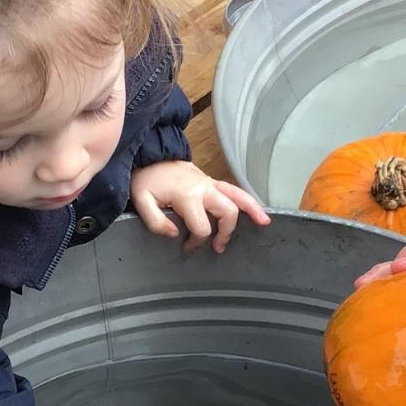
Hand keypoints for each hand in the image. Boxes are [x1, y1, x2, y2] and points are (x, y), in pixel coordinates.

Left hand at [130, 161, 271, 252]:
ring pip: (238, 197)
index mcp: (187, 195)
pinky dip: (249, 201)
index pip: (202, 227)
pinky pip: (235, 191)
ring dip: (252, 211)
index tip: (187, 247)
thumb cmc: (146, 180)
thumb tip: (175, 234)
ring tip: (264, 224)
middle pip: (228, 212)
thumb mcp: (141, 201)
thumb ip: (155, 221)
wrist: (150, 157)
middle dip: (225, 233)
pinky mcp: (213, 182)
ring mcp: (211, 184)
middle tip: (217, 247)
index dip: (196, 242)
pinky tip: (259, 212)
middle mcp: (204, 188)